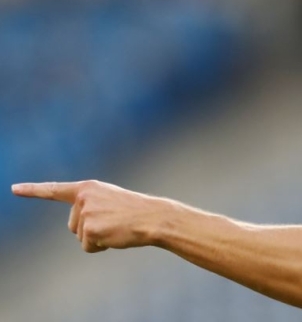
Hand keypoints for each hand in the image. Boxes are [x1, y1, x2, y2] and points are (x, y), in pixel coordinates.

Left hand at [12, 180, 164, 252]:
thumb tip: (85, 230)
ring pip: (80, 236)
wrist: (153, 217)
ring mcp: (85, 213)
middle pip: (72, 224)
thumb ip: (90, 207)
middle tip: (114, 222)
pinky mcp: (89, 230)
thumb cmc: (136, 211)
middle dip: (89, 229)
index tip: (14, 189)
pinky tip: (115, 236)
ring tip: (117, 227)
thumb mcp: (110, 201)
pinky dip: (100, 246)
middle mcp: (83, 198)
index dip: (33, 190)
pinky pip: (87, 247)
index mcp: (88, 188)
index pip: (55, 190)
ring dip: (97, 238)